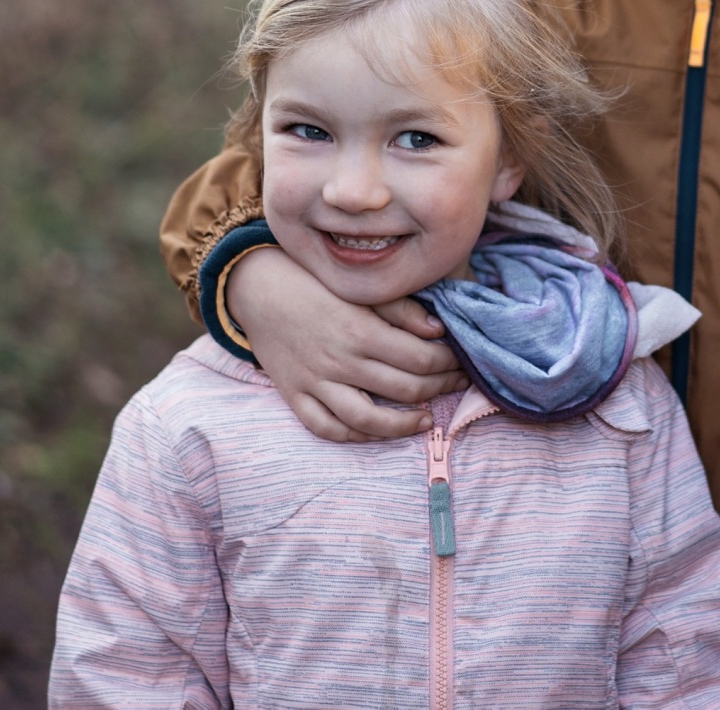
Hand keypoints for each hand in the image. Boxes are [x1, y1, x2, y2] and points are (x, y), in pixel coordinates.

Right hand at [225, 248, 467, 440]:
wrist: (257, 288)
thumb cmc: (314, 282)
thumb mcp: (358, 286)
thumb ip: (400, 308)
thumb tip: (439, 330)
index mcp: (360, 330)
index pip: (421, 358)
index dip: (449, 362)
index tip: (462, 359)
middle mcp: (339, 361)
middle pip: (404, 389)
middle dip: (440, 388)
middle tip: (457, 383)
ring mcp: (315, 383)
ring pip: (367, 421)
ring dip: (403, 425)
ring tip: (425, 419)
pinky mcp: (295, 396)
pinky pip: (326, 428)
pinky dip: (354, 436)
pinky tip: (377, 431)